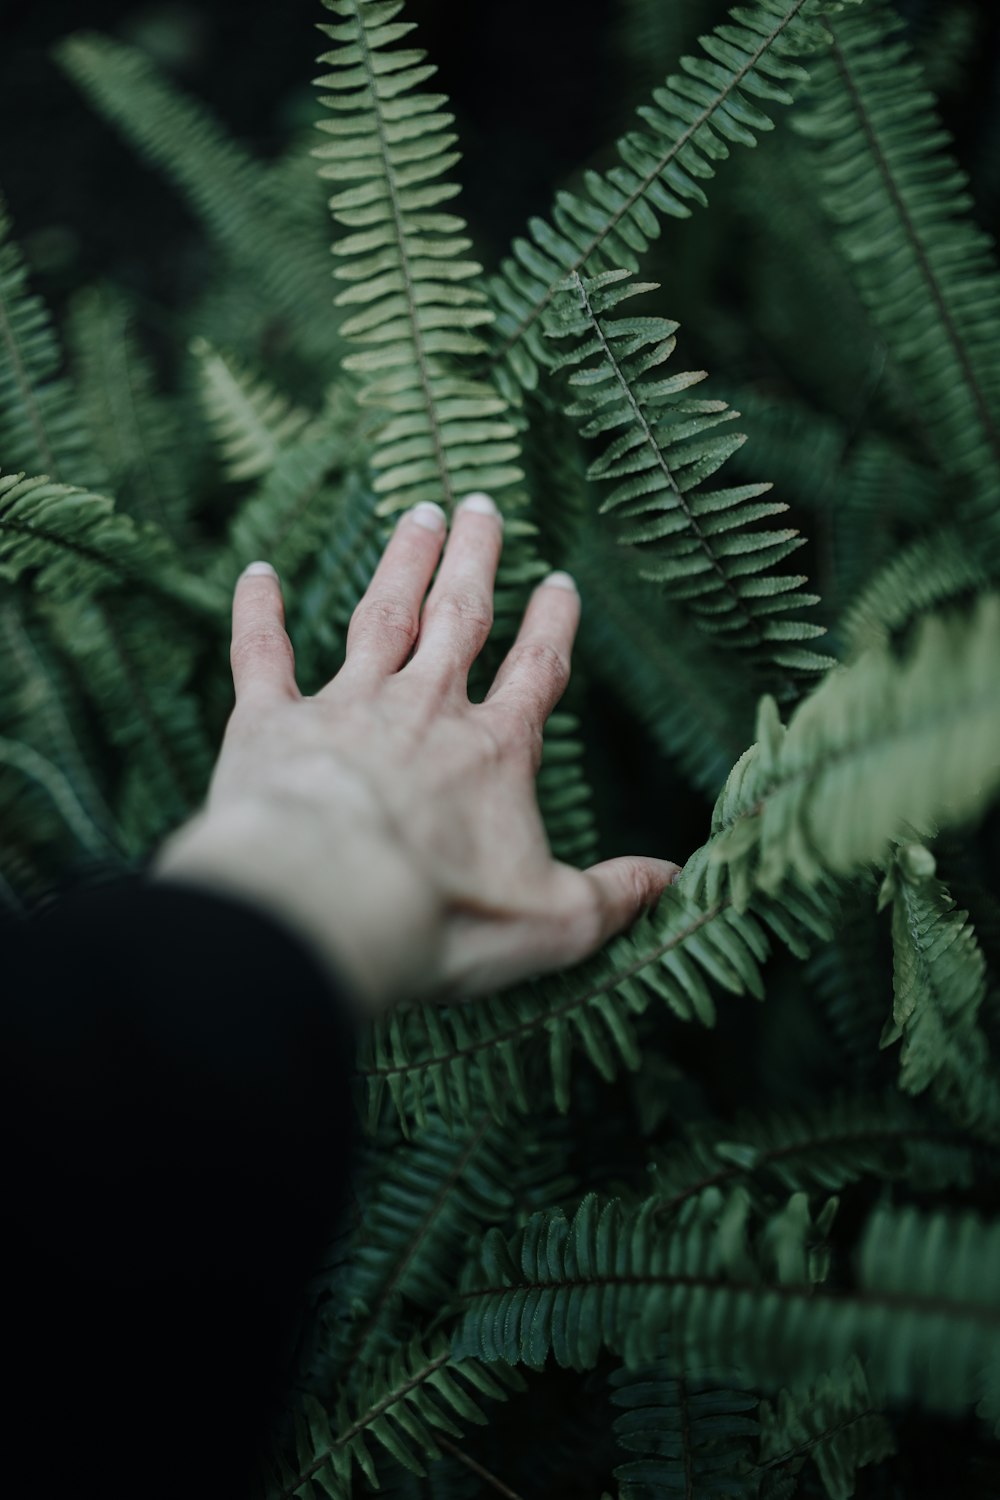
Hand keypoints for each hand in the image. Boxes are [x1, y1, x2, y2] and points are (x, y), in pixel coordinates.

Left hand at [151, 493, 681, 1013]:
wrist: (326, 903)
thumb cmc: (441, 914)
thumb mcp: (553, 921)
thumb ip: (614, 896)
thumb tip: (676, 877)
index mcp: (494, 750)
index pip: (536, 671)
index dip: (551, 625)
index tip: (559, 582)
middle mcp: (425, 709)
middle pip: (459, 619)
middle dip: (473, 562)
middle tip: (479, 506)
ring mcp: (347, 706)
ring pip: (380, 617)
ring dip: (400, 564)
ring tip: (417, 514)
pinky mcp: (270, 723)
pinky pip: (262, 655)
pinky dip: (258, 614)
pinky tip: (257, 574)